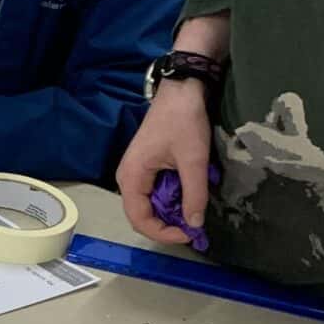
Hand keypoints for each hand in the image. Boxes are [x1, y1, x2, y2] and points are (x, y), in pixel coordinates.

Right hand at [115, 83, 212, 247]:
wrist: (182, 90)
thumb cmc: (183, 121)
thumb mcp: (193, 160)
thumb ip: (194, 195)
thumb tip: (195, 225)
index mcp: (131, 178)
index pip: (140, 220)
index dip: (164, 233)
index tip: (190, 233)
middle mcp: (127, 178)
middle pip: (142, 215)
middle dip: (168, 224)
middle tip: (194, 225)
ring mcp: (135, 172)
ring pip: (149, 204)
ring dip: (171, 211)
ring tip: (193, 209)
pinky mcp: (146, 167)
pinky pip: (154, 192)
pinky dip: (171, 198)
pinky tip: (188, 194)